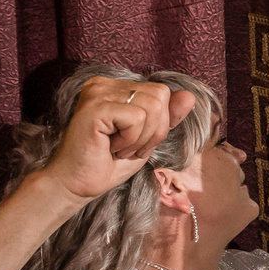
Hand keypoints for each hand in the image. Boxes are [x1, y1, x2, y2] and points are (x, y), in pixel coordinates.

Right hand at [39, 75, 195, 205]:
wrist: (78, 185)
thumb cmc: (109, 163)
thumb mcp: (147, 138)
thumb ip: (168, 116)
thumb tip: (190, 96)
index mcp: (115, 87)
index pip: (162, 93)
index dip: (159, 124)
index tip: (135, 142)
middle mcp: (103, 84)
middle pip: (160, 96)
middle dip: (153, 131)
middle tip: (127, 147)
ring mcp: (97, 93)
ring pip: (152, 107)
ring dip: (141, 138)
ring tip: (118, 148)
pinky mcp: (95, 107)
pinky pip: (137, 118)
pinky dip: (131, 139)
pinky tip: (110, 147)